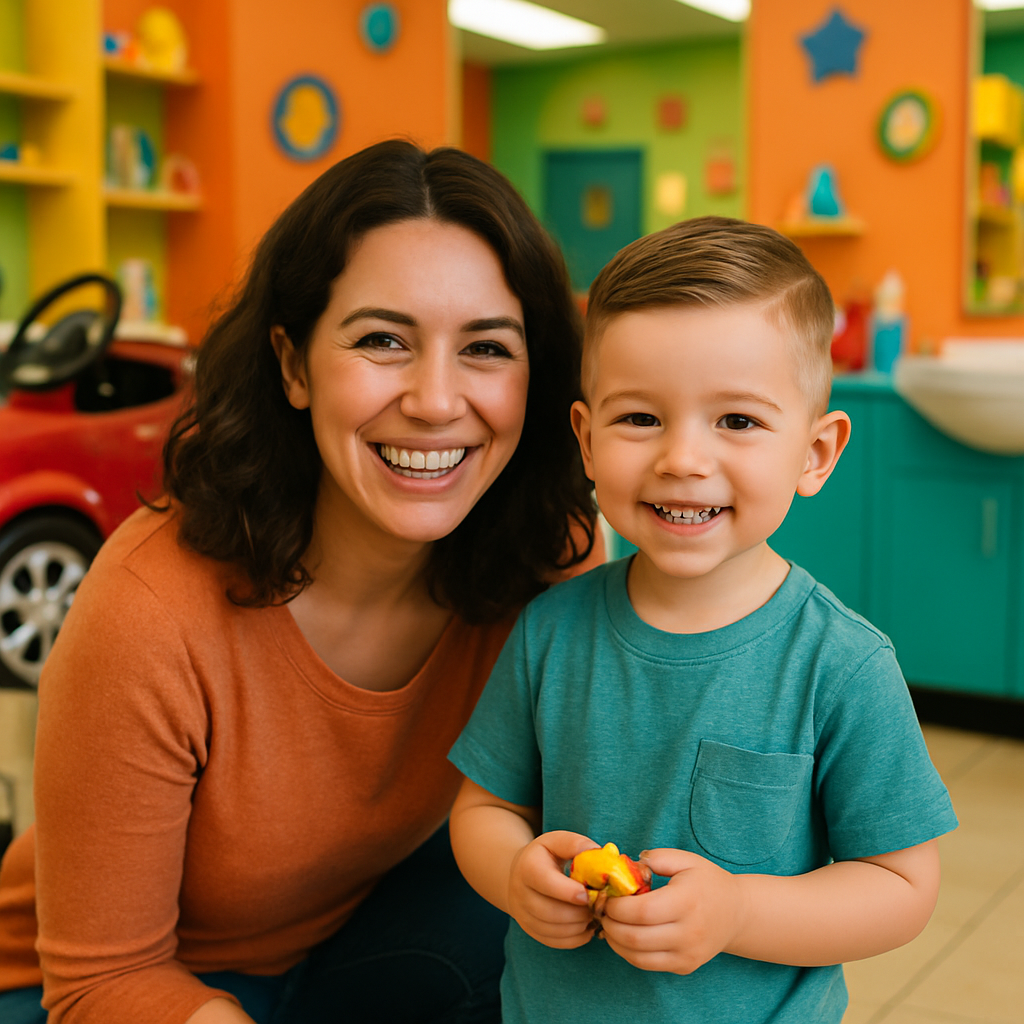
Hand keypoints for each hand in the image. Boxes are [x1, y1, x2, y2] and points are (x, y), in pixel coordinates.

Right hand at [508, 830, 600, 949]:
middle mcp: (520, 892)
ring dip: (577, 926)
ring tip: (592, 916)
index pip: (546, 883)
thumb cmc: (545, 855)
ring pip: (551, 930)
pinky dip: (574, 939)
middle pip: (548, 912)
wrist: (520, 873)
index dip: (569, 892)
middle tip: (596, 908)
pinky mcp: (529, 929)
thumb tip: (598, 853)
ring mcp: (522, 914)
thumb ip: (575, 844)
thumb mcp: (557, 841)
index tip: (588, 894)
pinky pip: (553, 941)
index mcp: (528, 867)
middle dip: (577, 913)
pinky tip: (586, 927)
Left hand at [598, 848, 745, 974]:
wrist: (737, 913)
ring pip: (637, 956)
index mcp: (687, 902)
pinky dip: (628, 952)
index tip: (607, 896)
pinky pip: (647, 964)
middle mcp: (689, 933)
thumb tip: (627, 865)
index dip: (616, 906)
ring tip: (608, 923)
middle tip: (601, 910)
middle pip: (635, 937)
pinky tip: (623, 936)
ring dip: (614, 941)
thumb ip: (656, 858)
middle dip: (610, 924)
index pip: (641, 911)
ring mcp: (687, 954)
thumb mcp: (686, 860)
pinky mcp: (685, 967)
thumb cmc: (707, 882)